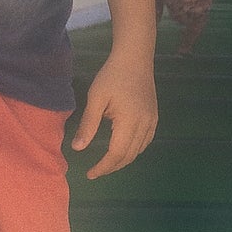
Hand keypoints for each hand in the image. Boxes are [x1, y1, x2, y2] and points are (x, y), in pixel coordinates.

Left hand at [70, 55, 157, 179]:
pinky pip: (146, 141)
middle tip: (95, 171)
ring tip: (107, 162)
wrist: (134, 58)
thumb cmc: (112, 75)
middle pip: (129, 155)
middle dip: (112, 167)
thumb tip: (77, 149)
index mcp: (129, 121)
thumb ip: (88, 124)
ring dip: (123, 160)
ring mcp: (152, 121)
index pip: (117, 153)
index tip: (90, 173)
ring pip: (139, 150)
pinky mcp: (154, 116)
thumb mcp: (96, 98)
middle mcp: (144, 124)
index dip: (103, 167)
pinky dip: (134, 150)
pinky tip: (124, 148)